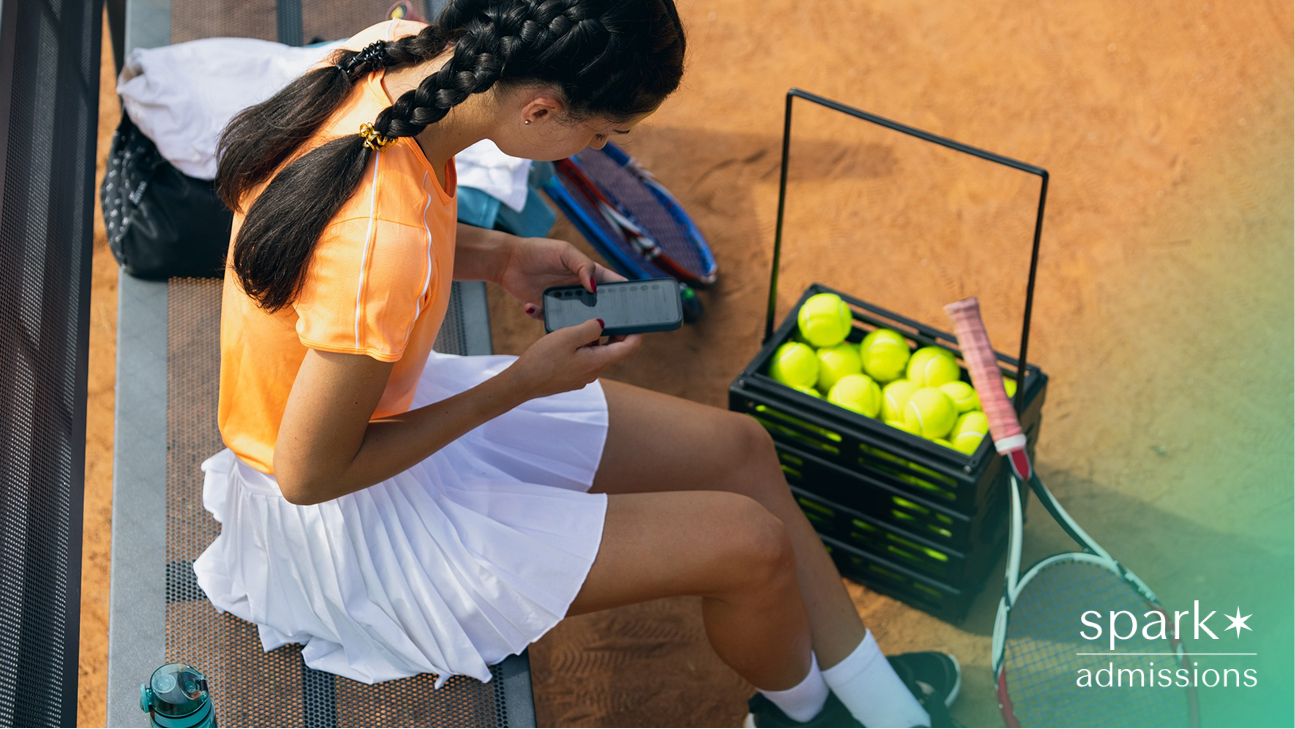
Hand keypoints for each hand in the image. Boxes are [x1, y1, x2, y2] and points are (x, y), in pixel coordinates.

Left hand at [497, 236, 625, 319]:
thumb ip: (583, 266)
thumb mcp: (565, 252)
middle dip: (605, 317)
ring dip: (574, 323)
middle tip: (608, 326)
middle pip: (600, 307)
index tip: (634, 306)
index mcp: (590, 273)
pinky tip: (531, 306)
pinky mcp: (548, 311)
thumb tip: (594, 287)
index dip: (626, 295)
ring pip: (578, 319)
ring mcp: (565, 302)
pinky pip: (552, 321)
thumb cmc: (538, 251)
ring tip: (568, 324)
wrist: (508, 261)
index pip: (614, 285)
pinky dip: (544, 317)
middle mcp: (580, 290)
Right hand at [502, 318, 641, 398]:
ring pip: (596, 352)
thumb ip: (590, 328)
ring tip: (582, 320)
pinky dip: (581, 346)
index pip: (629, 347)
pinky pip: (583, 358)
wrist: (521, 383)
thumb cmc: (543, 360)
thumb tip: (603, 324)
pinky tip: (567, 336)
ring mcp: (582, 376)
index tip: (638, 319)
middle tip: (609, 312)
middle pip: (613, 349)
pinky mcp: (571, 377)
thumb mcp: (567, 337)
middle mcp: (594, 371)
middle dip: (614, 330)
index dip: (637, 333)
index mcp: (598, 361)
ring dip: (593, 337)